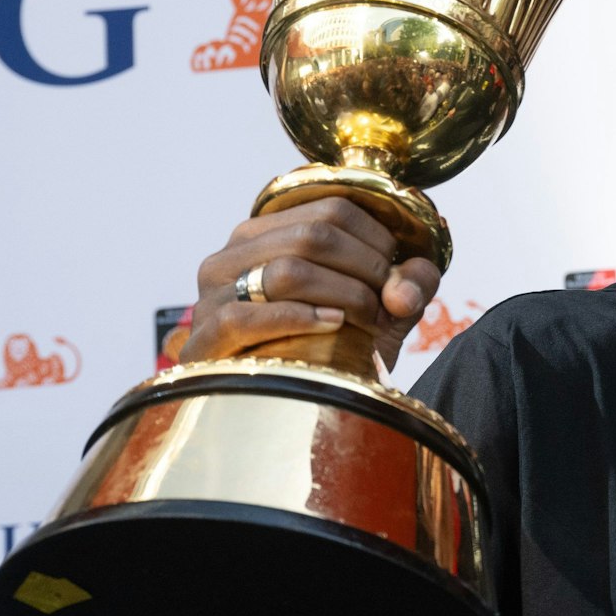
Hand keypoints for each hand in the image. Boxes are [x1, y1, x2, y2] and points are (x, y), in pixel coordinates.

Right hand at [185, 197, 442, 369]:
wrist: (288, 406)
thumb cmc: (333, 349)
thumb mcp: (382, 309)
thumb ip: (410, 284)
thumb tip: (406, 287)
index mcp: (271, 231)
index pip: (333, 209)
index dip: (378, 242)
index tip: (395, 279)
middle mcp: (235, 252)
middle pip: (314, 234)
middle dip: (366, 270)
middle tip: (386, 306)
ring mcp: (213, 293)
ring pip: (287, 269)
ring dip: (343, 296)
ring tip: (366, 321)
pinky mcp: (205, 336)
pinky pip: (246, 315)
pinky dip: (298, 318)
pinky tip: (332, 326)